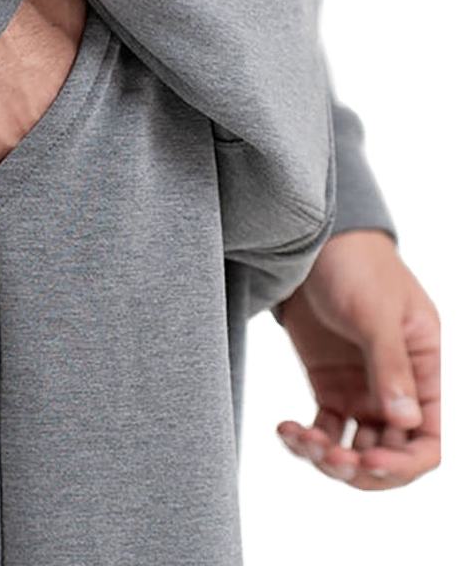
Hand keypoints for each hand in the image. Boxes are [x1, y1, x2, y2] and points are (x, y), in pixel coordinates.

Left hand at [275, 229, 440, 488]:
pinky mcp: (328, 386)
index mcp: (425, 373)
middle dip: (360, 467)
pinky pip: (322, 429)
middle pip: (390, 456)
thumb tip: (406, 423)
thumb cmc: (356, 266)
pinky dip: (305, 440)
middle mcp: (396, 391)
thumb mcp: (376, 312)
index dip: (403, 464)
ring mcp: (361, 391)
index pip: (427, 441)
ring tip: (300, 439)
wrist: (312, 245)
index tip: (367, 461)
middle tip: (327, 456)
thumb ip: (390, 364)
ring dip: (329, 458)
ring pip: (353, 449)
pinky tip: (285, 430)